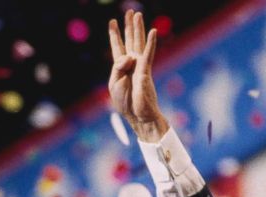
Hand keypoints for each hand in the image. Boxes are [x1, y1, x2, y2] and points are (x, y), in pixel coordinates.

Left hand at [108, 10, 167, 141]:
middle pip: (130, 40)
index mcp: (120, 68)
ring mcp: (140, 66)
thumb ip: (118, 67)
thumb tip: (129, 55)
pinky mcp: (146, 71)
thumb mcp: (114, 84)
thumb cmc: (125, 103)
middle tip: (130, 11)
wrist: (138, 116)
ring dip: (138, 28)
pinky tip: (153, 31)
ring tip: (137, 14)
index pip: (117, 47)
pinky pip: (148, 54)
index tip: (112, 22)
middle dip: (129, 26)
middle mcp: (131, 64)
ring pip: (138, 43)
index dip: (114, 34)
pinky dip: (150, 43)